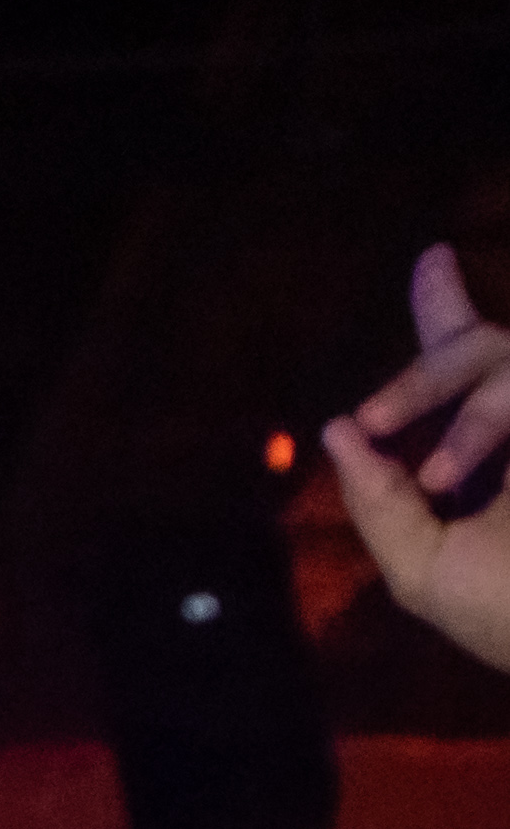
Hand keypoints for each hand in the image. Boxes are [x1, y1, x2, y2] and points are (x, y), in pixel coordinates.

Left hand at [327, 239, 509, 674]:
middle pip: (482, 349)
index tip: (431, 257)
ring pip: (509, 368)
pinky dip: (493, 419)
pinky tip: (471, 474)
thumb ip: (380, 504)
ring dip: (476, 419)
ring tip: (441, 480)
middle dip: (422, 378)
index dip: (445, 308)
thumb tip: (337, 431)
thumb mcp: (427, 571)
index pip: (467, 364)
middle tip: (374, 418)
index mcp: (497, 450)